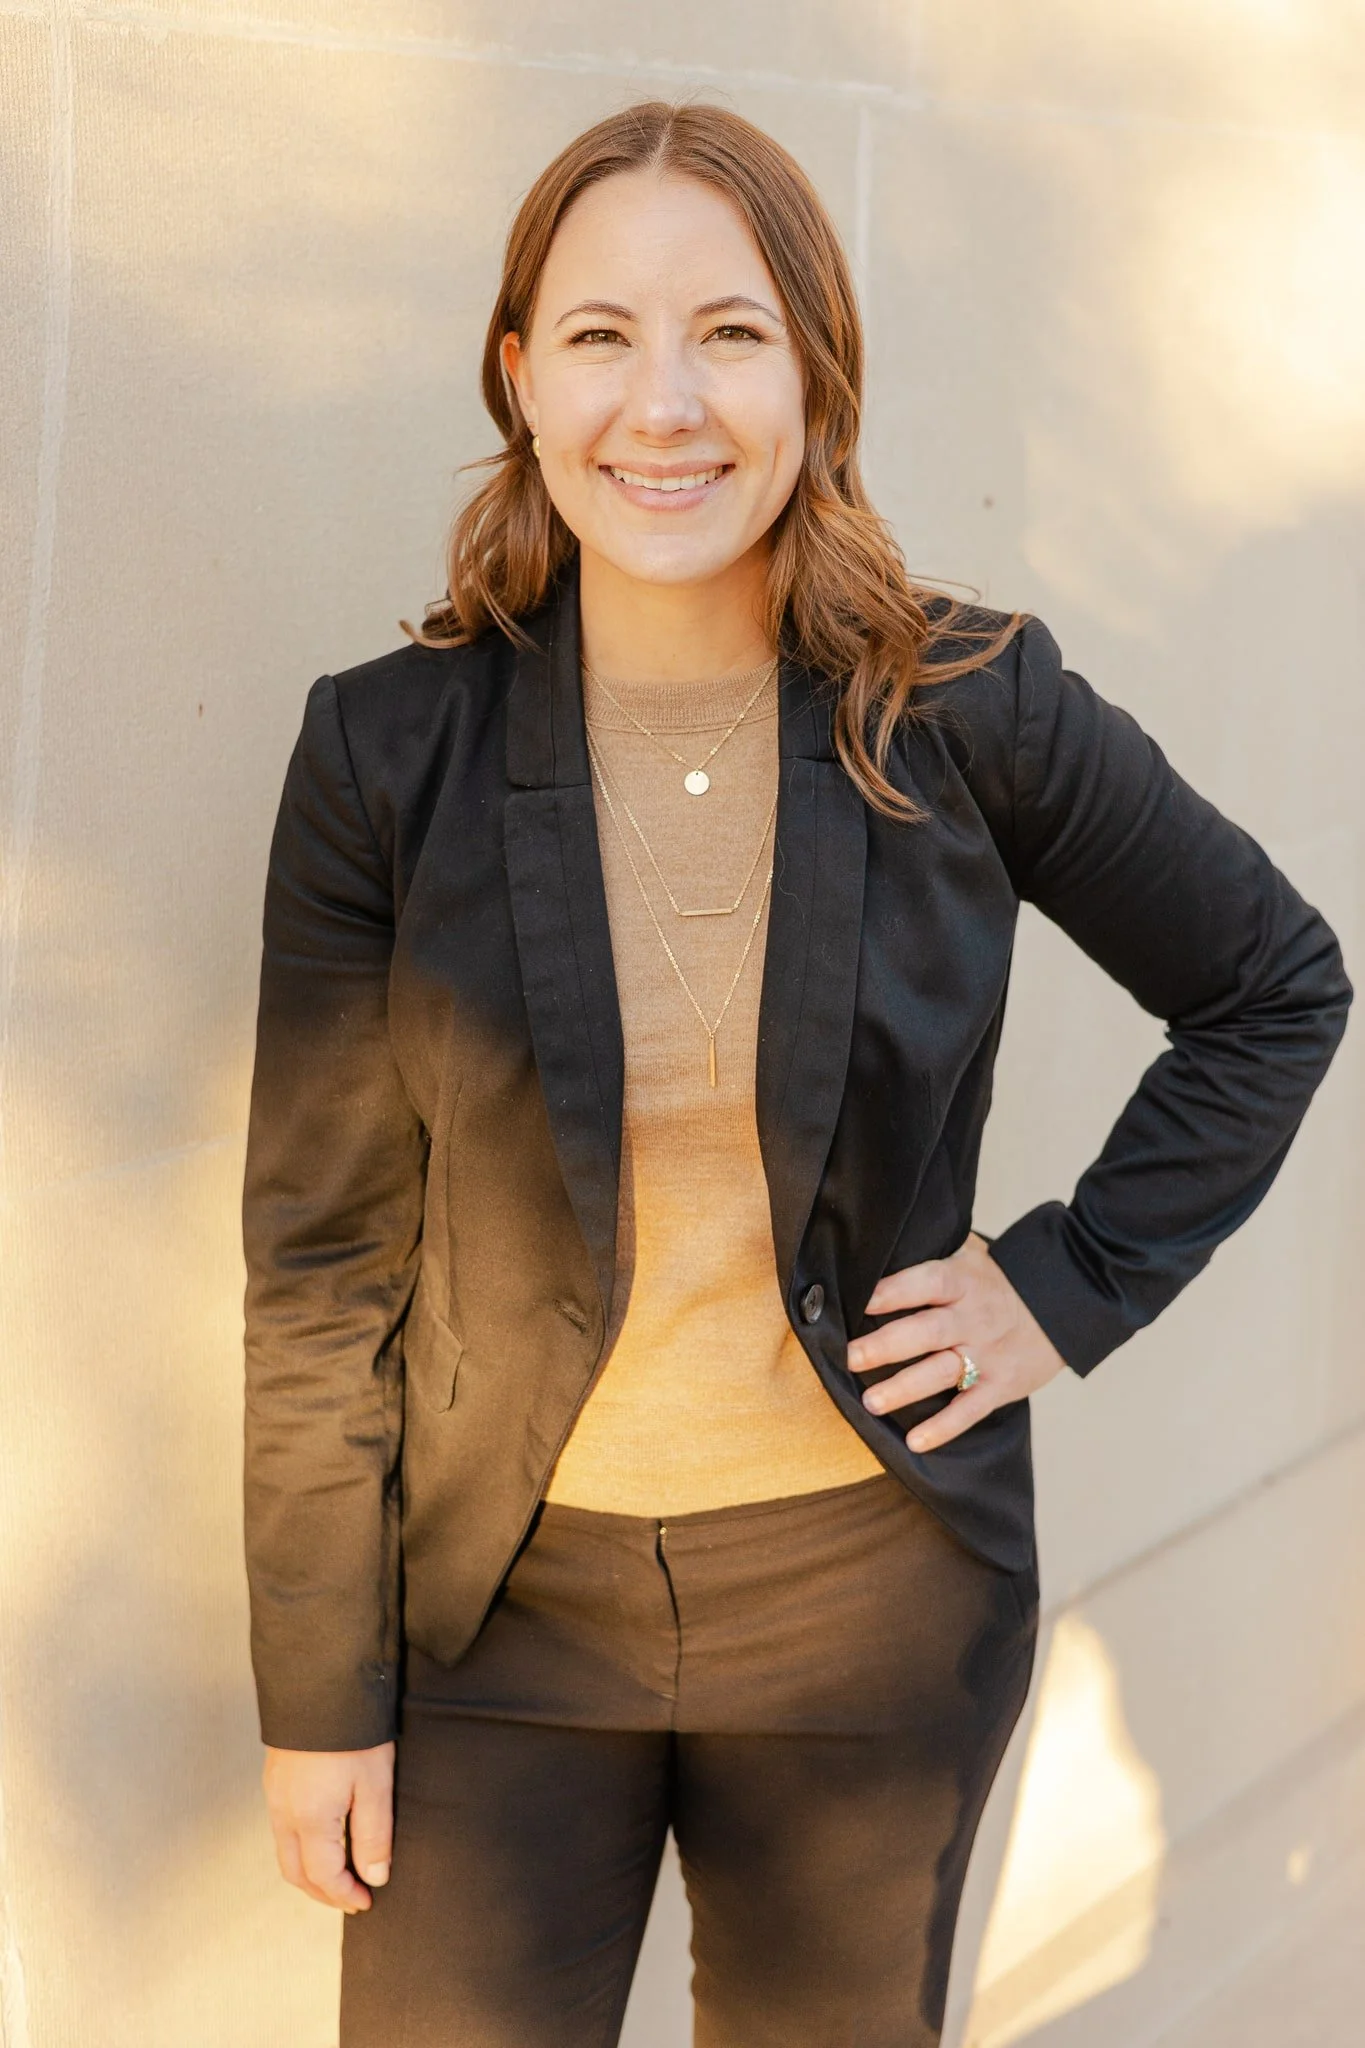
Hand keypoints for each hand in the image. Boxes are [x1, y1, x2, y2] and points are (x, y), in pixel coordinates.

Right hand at [262, 1741, 394, 1912]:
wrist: (321, 1681)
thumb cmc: (354, 1730)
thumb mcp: (375, 1784)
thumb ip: (374, 1835)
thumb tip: (374, 1877)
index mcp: (310, 1819)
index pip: (323, 1876)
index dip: (345, 1895)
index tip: (368, 1901)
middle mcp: (283, 1812)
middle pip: (296, 1872)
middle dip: (323, 1892)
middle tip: (352, 1897)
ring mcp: (274, 1794)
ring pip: (285, 1851)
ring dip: (310, 1871)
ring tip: (342, 1872)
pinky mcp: (274, 1778)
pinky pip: (282, 1828)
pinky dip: (301, 1847)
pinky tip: (324, 1838)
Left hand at [846, 1233, 1065, 1451]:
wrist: (1066, 1303)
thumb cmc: (1002, 1279)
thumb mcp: (972, 1255)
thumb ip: (934, 1254)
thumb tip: (883, 1247)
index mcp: (963, 1281)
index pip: (926, 1283)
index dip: (894, 1291)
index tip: (860, 1300)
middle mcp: (974, 1318)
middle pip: (926, 1332)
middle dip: (886, 1345)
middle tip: (851, 1357)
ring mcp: (988, 1354)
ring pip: (941, 1372)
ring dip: (904, 1389)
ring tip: (870, 1401)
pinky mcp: (1001, 1385)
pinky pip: (970, 1410)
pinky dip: (944, 1427)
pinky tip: (914, 1441)